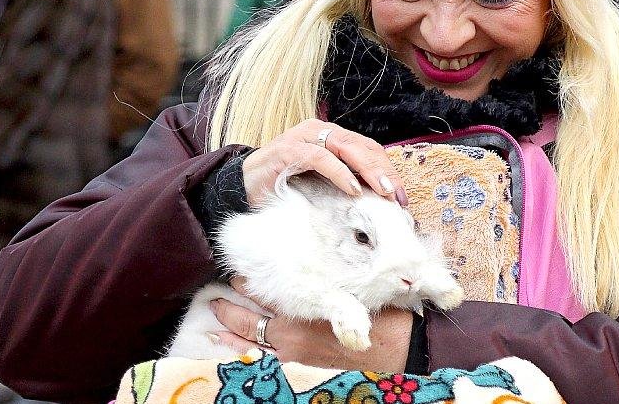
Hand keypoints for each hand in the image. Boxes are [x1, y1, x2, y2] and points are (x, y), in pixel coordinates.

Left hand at [209, 277, 411, 371]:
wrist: (403, 350)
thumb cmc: (384, 315)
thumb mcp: (359, 287)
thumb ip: (336, 274)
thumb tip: (327, 249)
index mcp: (304, 309)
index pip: (265, 293)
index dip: (247, 283)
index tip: (236, 272)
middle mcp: (293, 335)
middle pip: (251, 320)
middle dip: (230, 309)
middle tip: (215, 298)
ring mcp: (294, 355)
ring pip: (253, 344)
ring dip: (232, 333)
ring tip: (215, 323)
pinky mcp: (301, 369)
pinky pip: (265, 361)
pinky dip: (247, 354)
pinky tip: (234, 351)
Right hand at [241, 119, 404, 207]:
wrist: (241, 189)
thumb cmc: (283, 188)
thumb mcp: (320, 184)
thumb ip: (344, 182)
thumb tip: (379, 199)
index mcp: (329, 136)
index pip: (368, 148)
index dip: (387, 169)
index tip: (401, 196)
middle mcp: (318, 131)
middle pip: (362, 146)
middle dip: (384, 170)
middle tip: (398, 195)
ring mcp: (302, 137)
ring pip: (346, 147)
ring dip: (368, 170)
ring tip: (383, 191)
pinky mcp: (288, 149)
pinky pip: (320, 158)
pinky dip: (340, 173)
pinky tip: (353, 189)